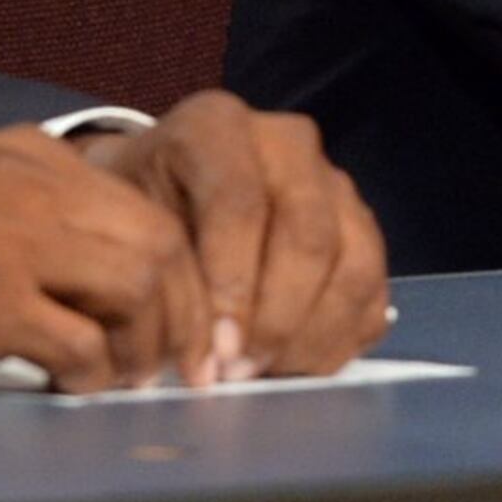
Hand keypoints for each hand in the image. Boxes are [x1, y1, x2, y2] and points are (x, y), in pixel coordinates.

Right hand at [0, 125, 215, 390]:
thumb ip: (33, 214)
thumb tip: (100, 279)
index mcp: (32, 156)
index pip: (149, 211)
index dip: (181, 277)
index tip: (179, 325)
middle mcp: (34, 187)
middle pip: (163, 248)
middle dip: (182, 317)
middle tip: (171, 368)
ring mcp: (13, 244)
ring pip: (140, 289)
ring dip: (142, 348)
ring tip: (117, 380)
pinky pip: (81, 345)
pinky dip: (91, 375)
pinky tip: (68, 388)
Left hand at [81, 91, 391, 380]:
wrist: (165, 189)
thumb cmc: (141, 210)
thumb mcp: (129, 225)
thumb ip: (161, 276)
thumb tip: (197, 356)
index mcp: (217, 126)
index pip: (240, 203)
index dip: (232, 284)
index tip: (214, 350)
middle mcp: (288, 143)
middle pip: (309, 234)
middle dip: (277, 318)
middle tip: (240, 372)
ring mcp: (334, 184)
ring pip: (354, 263)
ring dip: (313, 335)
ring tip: (267, 374)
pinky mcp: (361, 228)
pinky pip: (373, 290)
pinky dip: (342, 339)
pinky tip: (295, 367)